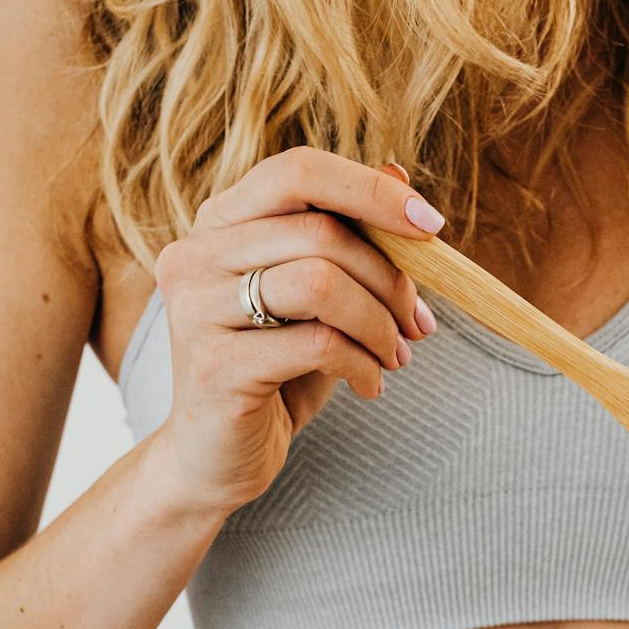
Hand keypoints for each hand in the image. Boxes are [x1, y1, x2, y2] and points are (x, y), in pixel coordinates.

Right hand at [148, 149, 444, 514]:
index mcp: (221, 223)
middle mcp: (196, 254)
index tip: (432, 228)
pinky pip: (316, 344)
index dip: (371, 191)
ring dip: (379, 322)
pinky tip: (369, 384)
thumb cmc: (276, 369)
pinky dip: (361, 364)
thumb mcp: (321, 299)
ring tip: (394, 356)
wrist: (216, 457)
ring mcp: (197, 308)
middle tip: (416, 324)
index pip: (299, 171)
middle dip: (390, 278)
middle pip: (321, 230)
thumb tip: (399, 175)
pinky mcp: (214, 365)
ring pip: (321, 282)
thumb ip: (349, 236)